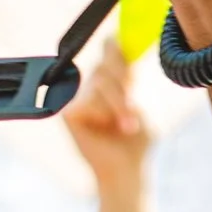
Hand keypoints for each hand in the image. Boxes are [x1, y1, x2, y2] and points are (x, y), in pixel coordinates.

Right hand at [61, 38, 148, 187]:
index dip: (118, 45)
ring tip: (127, 125)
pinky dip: (102, 114)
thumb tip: (121, 46)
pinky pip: (88, 99)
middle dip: (125, 83)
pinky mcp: (68, 111)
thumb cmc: (138, 137)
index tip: (126, 49)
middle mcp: (94, 80)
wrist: (128, 167)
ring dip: (119, 104)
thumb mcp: (142, 101)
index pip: (112, 44)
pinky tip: (103, 127)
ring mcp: (79, 95)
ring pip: (100, 81)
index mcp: (114, 75)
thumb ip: (131, 76)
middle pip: (107, 60)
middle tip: (135, 106)